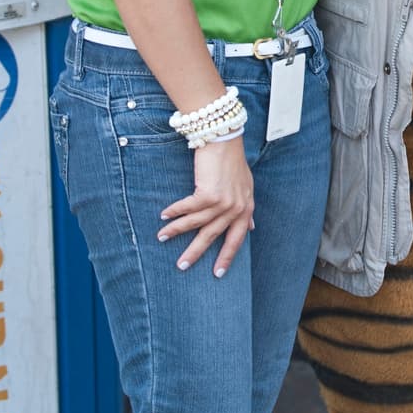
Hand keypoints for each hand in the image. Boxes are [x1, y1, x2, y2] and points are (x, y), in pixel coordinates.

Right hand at [159, 137, 254, 277]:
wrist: (224, 139)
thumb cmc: (233, 161)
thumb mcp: (247, 187)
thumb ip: (246, 209)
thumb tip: (250, 228)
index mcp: (246, 208)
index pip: (237, 239)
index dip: (227, 257)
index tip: (218, 273)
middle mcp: (236, 208)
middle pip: (213, 237)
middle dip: (196, 252)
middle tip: (182, 266)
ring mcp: (223, 202)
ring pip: (196, 224)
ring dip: (176, 231)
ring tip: (162, 237)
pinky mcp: (209, 194)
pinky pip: (187, 209)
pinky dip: (174, 212)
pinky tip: (164, 216)